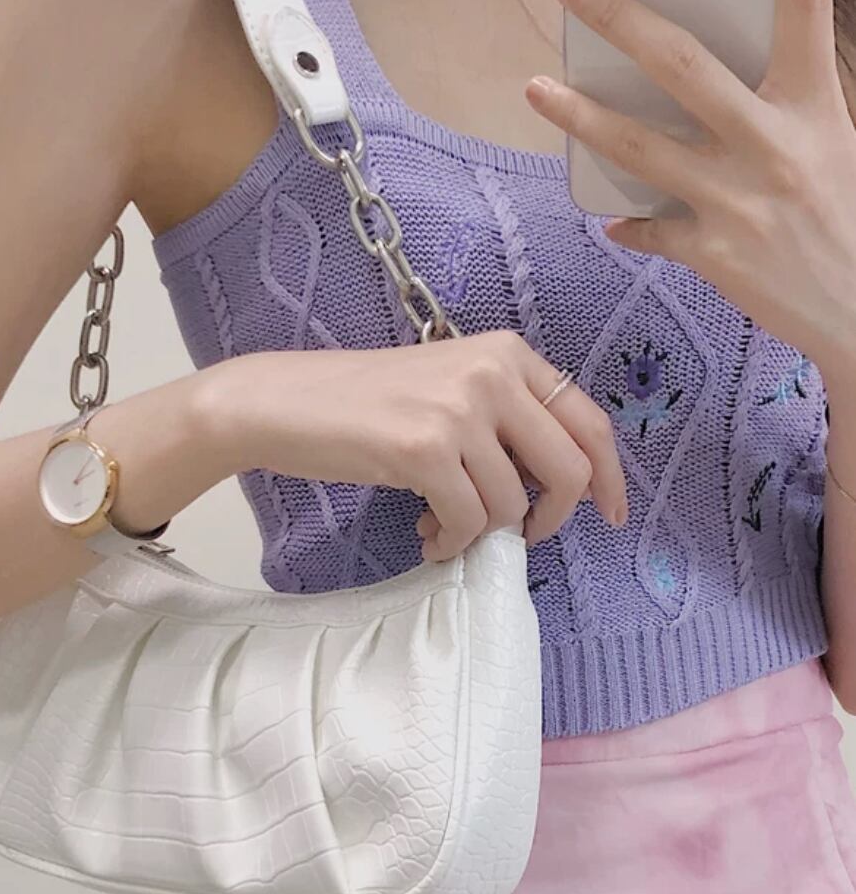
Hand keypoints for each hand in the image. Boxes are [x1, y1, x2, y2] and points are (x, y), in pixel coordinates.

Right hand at [203, 331, 628, 555]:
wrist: (283, 401)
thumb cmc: (361, 400)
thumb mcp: (446, 388)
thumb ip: (503, 420)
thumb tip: (549, 487)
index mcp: (505, 352)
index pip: (587, 419)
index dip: (609, 476)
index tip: (610, 513)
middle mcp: (492, 372)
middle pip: (570, 468)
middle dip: (551, 517)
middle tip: (521, 535)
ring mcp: (460, 408)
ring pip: (513, 504)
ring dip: (481, 532)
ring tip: (442, 525)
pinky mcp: (426, 448)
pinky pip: (469, 520)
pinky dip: (452, 541)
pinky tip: (427, 535)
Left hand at [526, 0, 855, 385]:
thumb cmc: (840, 217)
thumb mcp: (826, 145)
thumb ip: (771, 110)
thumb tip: (700, 86)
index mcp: (816, 105)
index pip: (809, 3)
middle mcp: (774, 143)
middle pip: (682, 64)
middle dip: (619, 17)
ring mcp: (738, 198)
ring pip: (639, 144)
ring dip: (580, 115)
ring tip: (537, 87)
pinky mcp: (712, 251)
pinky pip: (650, 228)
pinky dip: (630, 223)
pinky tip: (615, 221)